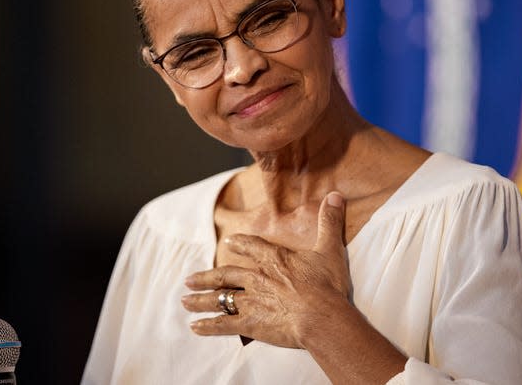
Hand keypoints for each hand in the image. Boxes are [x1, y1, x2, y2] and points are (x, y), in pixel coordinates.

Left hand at [181, 192, 352, 348]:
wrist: (322, 317)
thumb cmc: (327, 285)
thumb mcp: (330, 249)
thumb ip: (330, 221)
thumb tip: (336, 195)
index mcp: (274, 259)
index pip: (253, 247)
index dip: (241, 244)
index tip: (229, 242)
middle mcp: (256, 278)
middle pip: (226, 274)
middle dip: (207, 277)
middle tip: (190, 278)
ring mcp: (251, 301)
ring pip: (220, 299)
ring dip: (201, 299)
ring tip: (185, 300)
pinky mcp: (250, 323)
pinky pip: (223, 324)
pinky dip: (208, 326)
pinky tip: (195, 327)